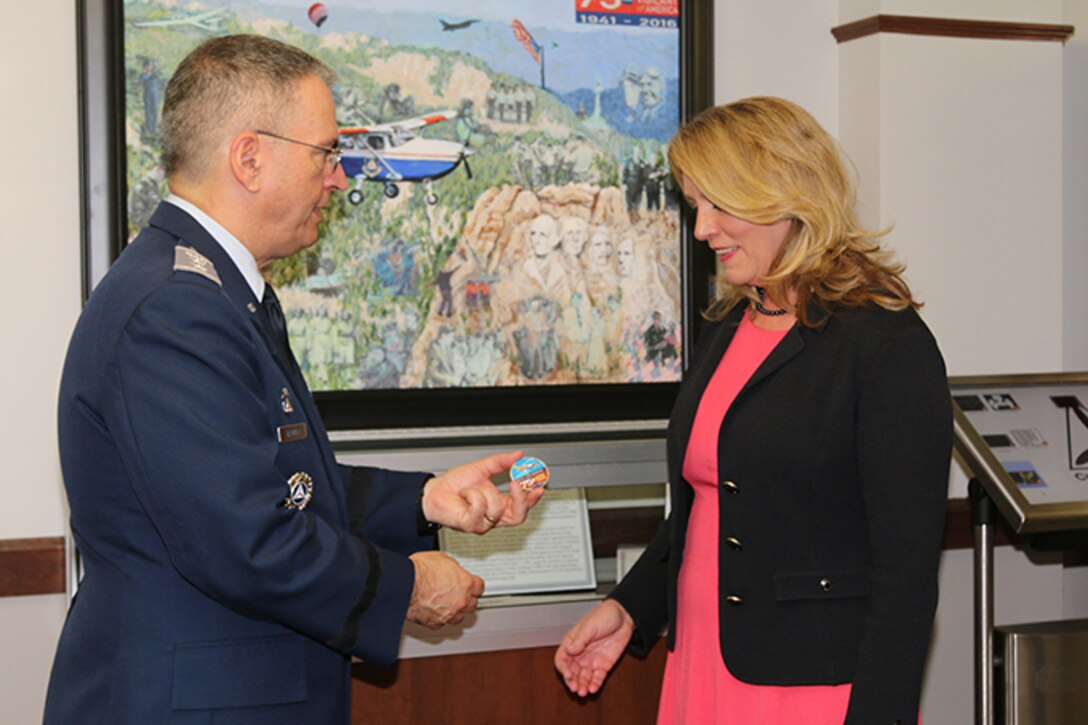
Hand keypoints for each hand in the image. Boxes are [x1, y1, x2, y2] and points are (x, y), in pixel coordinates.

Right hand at [406, 551, 483, 628]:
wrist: (405, 583)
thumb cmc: (420, 570)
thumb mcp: (442, 559)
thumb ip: (452, 568)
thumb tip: (452, 570)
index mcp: (465, 583)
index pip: (479, 587)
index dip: (474, 586)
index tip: (471, 586)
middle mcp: (461, 601)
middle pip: (472, 604)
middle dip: (466, 599)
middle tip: (458, 594)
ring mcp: (449, 614)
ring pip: (458, 617)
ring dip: (454, 611)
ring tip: (446, 604)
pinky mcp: (435, 623)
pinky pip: (441, 623)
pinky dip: (438, 618)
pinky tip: (433, 611)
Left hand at [421, 450, 545, 533]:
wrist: (434, 491)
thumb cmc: (455, 484)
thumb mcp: (482, 468)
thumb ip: (502, 462)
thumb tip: (518, 455)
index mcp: (500, 504)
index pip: (523, 506)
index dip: (533, 498)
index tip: (539, 486)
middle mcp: (494, 516)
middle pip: (519, 516)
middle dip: (521, 499)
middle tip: (517, 484)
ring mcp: (483, 523)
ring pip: (497, 507)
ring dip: (483, 491)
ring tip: (471, 488)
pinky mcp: (471, 525)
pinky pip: (480, 507)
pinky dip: (472, 495)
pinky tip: (465, 495)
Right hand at [555, 599, 634, 696]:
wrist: (624, 617)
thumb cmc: (604, 615)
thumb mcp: (590, 626)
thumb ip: (580, 640)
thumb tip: (569, 650)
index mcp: (573, 642)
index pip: (562, 658)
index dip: (563, 668)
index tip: (568, 675)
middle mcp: (580, 653)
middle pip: (572, 671)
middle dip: (572, 681)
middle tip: (575, 688)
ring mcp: (592, 660)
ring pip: (583, 677)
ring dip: (582, 686)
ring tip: (583, 692)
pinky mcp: (603, 665)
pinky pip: (597, 678)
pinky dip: (594, 684)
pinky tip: (593, 689)